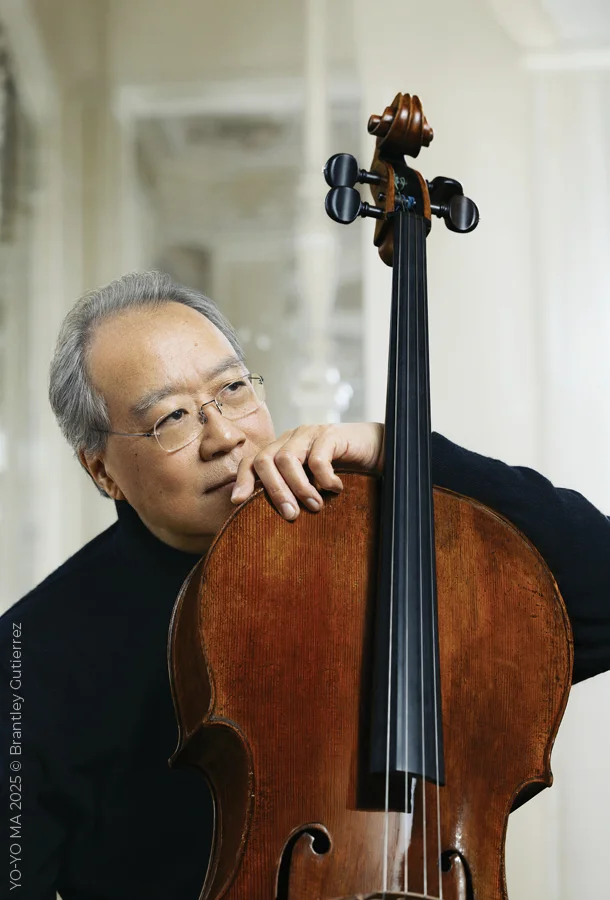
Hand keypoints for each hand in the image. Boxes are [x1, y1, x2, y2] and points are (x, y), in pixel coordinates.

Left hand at [231, 422, 383, 519]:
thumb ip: (294, 495)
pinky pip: (317, 456)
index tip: (238, 502)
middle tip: (290, 516)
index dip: (243, 480)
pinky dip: (324, 477)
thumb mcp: (314, 486)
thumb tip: (275, 522)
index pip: (252, 461)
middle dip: (273, 491)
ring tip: (316, 506)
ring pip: (286, 459)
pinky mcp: (331, 434)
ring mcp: (310, 434)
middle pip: (264, 460)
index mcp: (282, 451)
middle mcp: (291, 439)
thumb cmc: (345, 473)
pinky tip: (336, 489)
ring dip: (298, 487)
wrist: (380, 451)